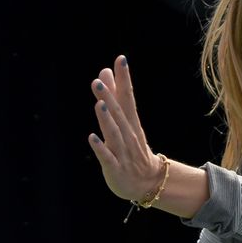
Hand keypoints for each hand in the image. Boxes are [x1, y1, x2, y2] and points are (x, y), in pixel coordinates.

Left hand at [88, 55, 164, 201]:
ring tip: (100, 104)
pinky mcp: (115, 168)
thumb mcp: (125, 121)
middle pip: (120, 114)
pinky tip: (93, 138)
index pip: (128, 97)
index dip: (124, 79)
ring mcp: (123, 152)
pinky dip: (101, 148)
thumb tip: (104, 71)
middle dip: (110, 97)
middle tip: (100, 80)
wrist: (149, 183)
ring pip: (115, 134)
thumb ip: (114, 96)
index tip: (121, 59)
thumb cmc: (133, 148)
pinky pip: (107, 157)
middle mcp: (128, 135)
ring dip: (107, 120)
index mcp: (130, 122)